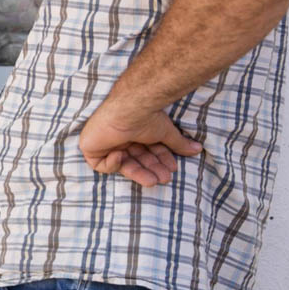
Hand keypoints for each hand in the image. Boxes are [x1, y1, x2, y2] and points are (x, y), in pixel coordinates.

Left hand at [79, 100, 202, 186]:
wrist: (129, 108)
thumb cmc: (146, 116)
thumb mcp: (165, 132)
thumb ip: (178, 143)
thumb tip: (198, 149)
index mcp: (134, 132)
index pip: (147, 151)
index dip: (160, 160)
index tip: (172, 168)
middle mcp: (120, 137)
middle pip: (136, 159)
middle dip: (150, 169)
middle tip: (165, 178)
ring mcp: (105, 142)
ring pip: (122, 164)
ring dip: (138, 172)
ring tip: (154, 181)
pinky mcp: (91, 147)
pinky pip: (101, 165)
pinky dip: (112, 164)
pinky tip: (121, 155)